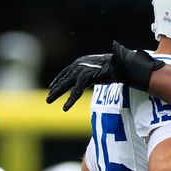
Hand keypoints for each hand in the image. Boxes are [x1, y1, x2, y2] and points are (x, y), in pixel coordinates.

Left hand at [46, 41, 164, 110]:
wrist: (122, 65)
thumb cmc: (115, 66)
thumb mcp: (101, 69)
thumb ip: (94, 73)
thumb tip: (95, 76)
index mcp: (81, 62)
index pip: (66, 72)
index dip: (58, 80)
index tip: (52, 87)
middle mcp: (78, 65)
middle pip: (63, 79)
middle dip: (55, 89)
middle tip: (47, 99)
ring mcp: (81, 71)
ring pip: (66, 85)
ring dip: (57, 94)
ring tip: (48, 102)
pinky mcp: (86, 77)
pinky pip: (76, 91)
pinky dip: (70, 100)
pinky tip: (65, 108)